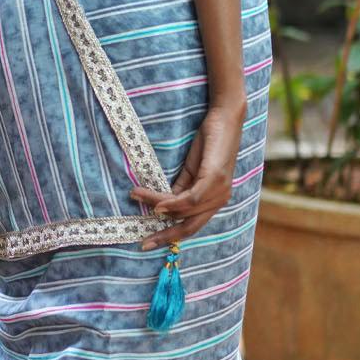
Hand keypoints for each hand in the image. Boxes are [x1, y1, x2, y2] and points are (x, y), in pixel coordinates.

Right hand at [130, 99, 246, 250]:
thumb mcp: (191, 171)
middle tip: (144, 242)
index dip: (170, 235)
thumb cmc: (209, 142)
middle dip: (165, 236)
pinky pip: (190, 198)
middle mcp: (221, 200)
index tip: (150, 241)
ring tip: (136, 196)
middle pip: (189, 226)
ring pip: (183, 210)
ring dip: (157, 206)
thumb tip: (162, 208)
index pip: (191, 226)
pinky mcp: (215, 178)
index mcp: (215, 200)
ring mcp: (220, 191)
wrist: (223, 117)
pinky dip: (171, 202)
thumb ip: (181, 190)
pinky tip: (157, 202)